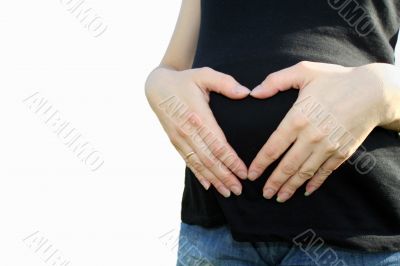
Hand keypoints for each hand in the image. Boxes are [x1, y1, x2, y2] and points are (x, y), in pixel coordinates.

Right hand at [145, 66, 249, 196]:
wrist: (157, 87)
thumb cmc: (185, 80)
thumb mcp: (204, 74)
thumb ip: (225, 83)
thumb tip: (245, 93)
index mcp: (197, 116)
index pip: (217, 144)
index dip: (231, 161)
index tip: (244, 172)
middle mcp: (187, 131)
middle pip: (209, 159)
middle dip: (225, 176)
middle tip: (239, 189)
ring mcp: (179, 139)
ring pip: (198, 164)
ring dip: (214, 179)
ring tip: (228, 192)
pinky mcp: (175, 142)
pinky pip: (188, 161)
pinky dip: (199, 174)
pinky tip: (208, 185)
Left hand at [248, 61, 390, 201]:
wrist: (374, 91)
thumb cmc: (336, 79)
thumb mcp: (304, 71)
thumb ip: (275, 81)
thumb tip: (253, 93)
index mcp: (298, 119)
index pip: (273, 148)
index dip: (260, 164)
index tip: (251, 175)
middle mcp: (311, 137)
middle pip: (287, 166)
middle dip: (274, 182)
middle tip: (264, 195)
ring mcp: (328, 147)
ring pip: (304, 173)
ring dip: (290, 187)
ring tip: (280, 197)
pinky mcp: (342, 152)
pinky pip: (325, 172)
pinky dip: (315, 183)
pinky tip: (306, 191)